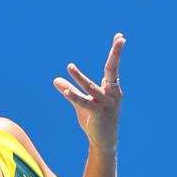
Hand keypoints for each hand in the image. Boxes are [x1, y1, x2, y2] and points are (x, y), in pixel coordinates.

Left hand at [53, 33, 125, 151]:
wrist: (103, 140)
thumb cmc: (95, 120)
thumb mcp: (81, 103)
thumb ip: (70, 90)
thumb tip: (55, 80)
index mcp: (111, 89)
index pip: (112, 67)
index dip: (116, 52)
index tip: (120, 37)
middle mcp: (112, 93)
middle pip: (112, 70)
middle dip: (116, 54)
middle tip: (121, 39)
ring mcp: (106, 103)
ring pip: (91, 87)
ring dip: (79, 77)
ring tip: (69, 66)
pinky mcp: (98, 113)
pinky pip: (83, 102)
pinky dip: (73, 96)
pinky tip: (64, 90)